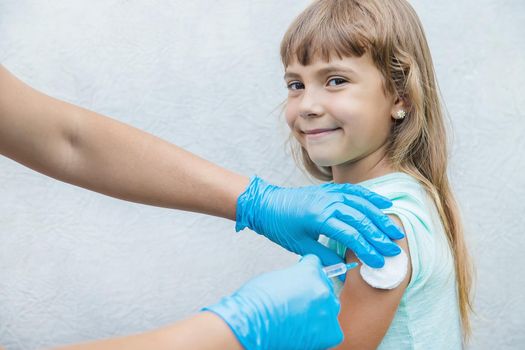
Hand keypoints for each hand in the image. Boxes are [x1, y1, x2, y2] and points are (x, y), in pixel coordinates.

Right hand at [203, 255, 342, 349]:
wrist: (252, 325)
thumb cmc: (255, 302)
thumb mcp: (274, 277)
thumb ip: (292, 278)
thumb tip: (296, 283)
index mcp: (310, 271)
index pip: (316, 264)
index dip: (306, 271)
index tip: (303, 278)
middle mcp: (322, 289)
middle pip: (325, 287)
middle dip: (313, 293)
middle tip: (297, 303)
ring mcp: (328, 311)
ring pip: (330, 309)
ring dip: (319, 312)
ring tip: (299, 319)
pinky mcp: (330, 332)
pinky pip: (332, 331)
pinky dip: (320, 333)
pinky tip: (303, 332)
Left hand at [236, 176, 403, 267]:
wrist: (266, 204)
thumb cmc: (280, 226)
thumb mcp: (300, 246)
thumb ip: (323, 257)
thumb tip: (344, 268)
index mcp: (319, 218)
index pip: (351, 235)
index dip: (367, 250)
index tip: (378, 262)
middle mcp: (328, 203)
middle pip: (361, 220)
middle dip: (379, 236)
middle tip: (394, 250)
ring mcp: (330, 193)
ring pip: (362, 204)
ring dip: (381, 218)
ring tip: (395, 231)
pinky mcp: (330, 189)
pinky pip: (355, 192)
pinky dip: (372, 198)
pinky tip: (386, 204)